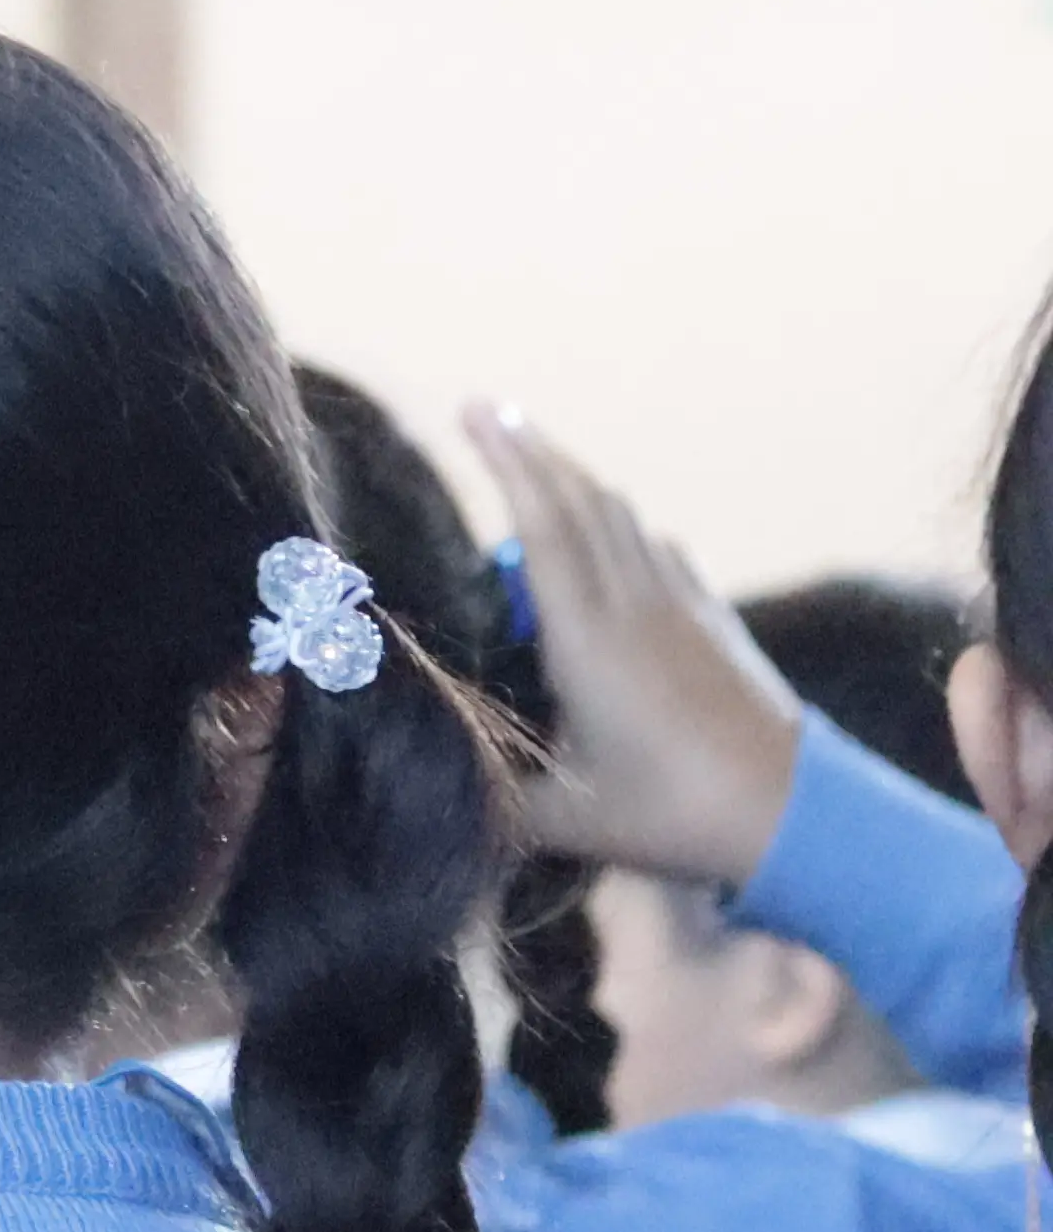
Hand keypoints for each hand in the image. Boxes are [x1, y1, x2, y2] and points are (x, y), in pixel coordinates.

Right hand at [469, 403, 807, 885]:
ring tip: (539, 463)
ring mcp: (684, 610)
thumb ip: (496, 799)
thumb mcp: (566, 820)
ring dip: (577, 479)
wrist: (800, 816)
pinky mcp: (717, 626)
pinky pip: (662, 550)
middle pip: (584, 501)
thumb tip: (430, 794)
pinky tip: (618, 537)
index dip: (506, 464)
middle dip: (535, 449)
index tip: (474, 411)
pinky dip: (624, 524)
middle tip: (490, 412)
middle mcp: (634, 605)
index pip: (542, 527)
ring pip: (625, 519)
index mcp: (587, 638)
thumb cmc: (674, 813)